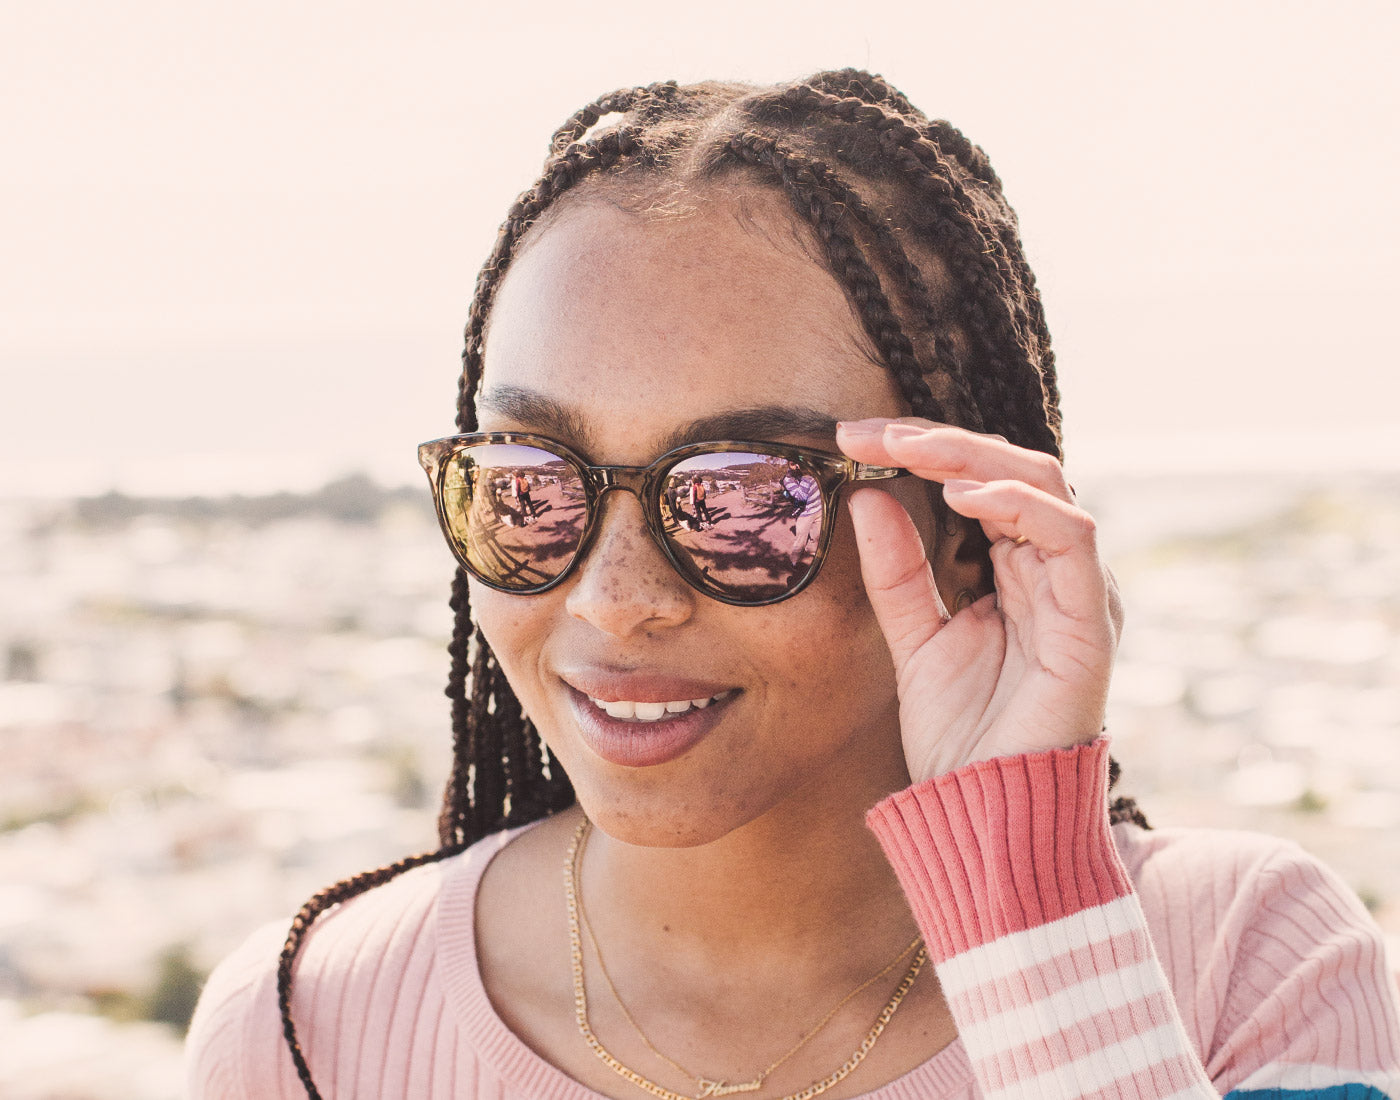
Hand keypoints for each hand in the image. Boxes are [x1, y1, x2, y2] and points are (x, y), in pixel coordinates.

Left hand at [837, 417, 1120, 782]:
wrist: (986, 812)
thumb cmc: (960, 735)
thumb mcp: (913, 638)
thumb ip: (898, 572)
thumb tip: (868, 498)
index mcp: (1017, 571)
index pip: (980, 483)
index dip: (922, 451)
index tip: (853, 438)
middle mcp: (1053, 572)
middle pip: (1011, 470)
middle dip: (938, 441)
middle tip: (869, 432)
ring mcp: (1077, 591)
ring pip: (1043, 485)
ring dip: (970, 456)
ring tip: (906, 448)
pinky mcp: (1089, 620)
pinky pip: (1069, 538)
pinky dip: (1018, 505)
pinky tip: (962, 495)